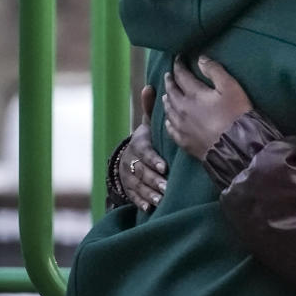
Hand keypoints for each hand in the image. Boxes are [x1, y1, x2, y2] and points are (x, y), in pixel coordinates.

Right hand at [119, 85, 168, 211]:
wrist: (128, 158)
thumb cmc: (145, 139)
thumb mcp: (146, 125)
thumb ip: (148, 108)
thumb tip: (150, 86)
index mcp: (137, 145)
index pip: (144, 152)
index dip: (153, 160)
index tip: (164, 166)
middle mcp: (130, 161)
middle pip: (141, 171)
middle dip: (154, 179)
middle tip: (166, 187)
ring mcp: (128, 176)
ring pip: (138, 185)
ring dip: (149, 193)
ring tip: (161, 199)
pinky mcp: (129, 189)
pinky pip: (133, 197)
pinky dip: (141, 202)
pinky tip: (150, 208)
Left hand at [164, 55, 254, 160]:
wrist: (236, 146)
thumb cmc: (236, 114)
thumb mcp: (231, 87)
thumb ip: (215, 71)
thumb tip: (200, 59)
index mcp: (193, 94)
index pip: (181, 75)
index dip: (179, 65)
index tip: (178, 58)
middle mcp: (182, 109)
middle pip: (171, 92)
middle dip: (169, 81)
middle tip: (168, 75)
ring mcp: (181, 126)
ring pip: (168, 109)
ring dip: (166, 99)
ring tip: (166, 94)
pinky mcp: (184, 142)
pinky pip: (170, 129)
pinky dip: (168, 120)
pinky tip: (169, 120)